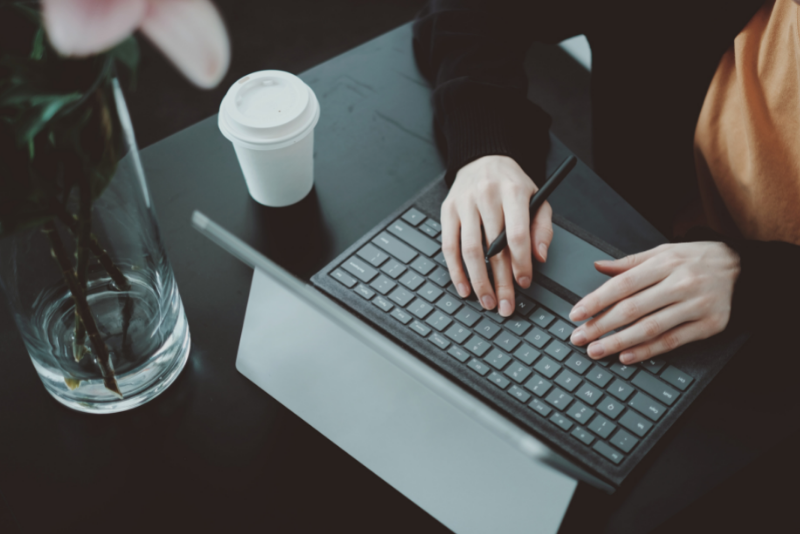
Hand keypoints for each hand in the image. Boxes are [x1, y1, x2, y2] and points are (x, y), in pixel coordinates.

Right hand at [440, 155, 552, 315]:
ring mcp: (464, 204)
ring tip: (487, 301)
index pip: (516, 234)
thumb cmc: (512, 185)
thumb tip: (539, 257)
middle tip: (505, 305)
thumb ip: (542, 228)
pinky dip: (456, 271)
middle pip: (493, 248)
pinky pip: (448, 246)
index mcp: (513, 192)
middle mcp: (486, 196)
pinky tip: (464, 288)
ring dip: (478, 281)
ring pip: (469, 250)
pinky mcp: (447, 211)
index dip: (521, 263)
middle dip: (500, 281)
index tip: (524, 283)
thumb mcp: (538, 198)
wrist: (483, 158)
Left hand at [568, 242, 739, 362]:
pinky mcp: (709, 325)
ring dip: (619, 342)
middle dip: (601, 326)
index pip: (622, 285)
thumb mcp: (662, 252)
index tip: (576, 314)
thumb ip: (629, 263)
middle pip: (632, 309)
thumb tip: (597, 266)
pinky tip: (627, 357)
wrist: (740, 267)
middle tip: (579, 338)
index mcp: (664, 263)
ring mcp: (696, 306)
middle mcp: (680, 284)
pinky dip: (648, 351)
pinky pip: (673, 341)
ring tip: (596, 351)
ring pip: (650, 328)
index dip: (596, 301)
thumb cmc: (694, 259)